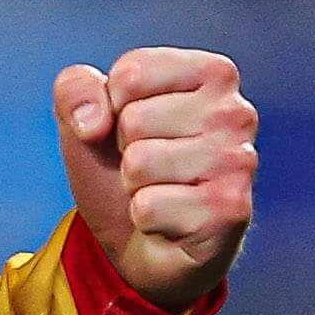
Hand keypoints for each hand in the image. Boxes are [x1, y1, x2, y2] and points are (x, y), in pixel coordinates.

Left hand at [55, 48, 256, 306]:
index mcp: (213, 74)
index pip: (131, 73)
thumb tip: (93, 122)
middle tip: (150, 166)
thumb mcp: (86, 117)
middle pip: (133, 119)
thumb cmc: (123, 168)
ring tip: (160, 189)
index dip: (111, 106)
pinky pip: (148, 206)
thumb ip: (75, 88)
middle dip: (125, 149)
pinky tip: (170, 218)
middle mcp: (237, 112)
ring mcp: (239, 161)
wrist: (143, 241)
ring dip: (134, 184)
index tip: (132, 128)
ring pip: (139, 162)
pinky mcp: (229, 209)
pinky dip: (144, 217)